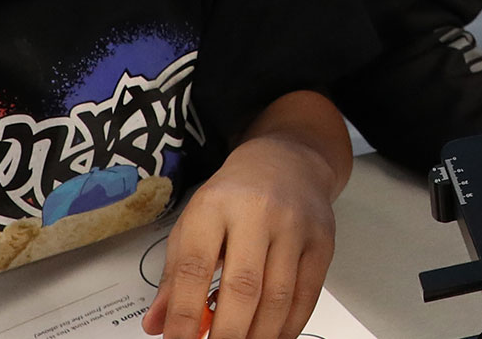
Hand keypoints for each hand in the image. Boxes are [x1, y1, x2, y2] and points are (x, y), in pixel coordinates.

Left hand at [143, 135, 340, 338]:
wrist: (287, 160)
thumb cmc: (234, 196)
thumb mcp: (194, 224)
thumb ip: (175, 276)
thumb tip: (159, 324)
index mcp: (214, 205)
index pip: (195, 268)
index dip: (185, 314)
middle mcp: (257, 212)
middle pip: (242, 287)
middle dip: (227, 334)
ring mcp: (295, 226)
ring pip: (278, 297)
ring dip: (258, 336)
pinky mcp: (322, 241)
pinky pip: (306, 295)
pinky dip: (287, 327)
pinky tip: (271, 337)